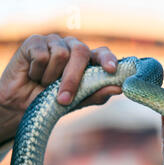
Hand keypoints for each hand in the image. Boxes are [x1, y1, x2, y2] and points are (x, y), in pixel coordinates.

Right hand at [0, 34, 121, 143]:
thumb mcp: (78, 101)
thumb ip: (98, 94)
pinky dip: (37, 72)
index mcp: (89, 60)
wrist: (22, 104)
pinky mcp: (35, 41)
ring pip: (60, 54)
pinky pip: (41, 55)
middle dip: (73, 78)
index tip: (111, 70)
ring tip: (44, 84)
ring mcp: (55, 42)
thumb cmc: (55, 100)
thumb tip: (119, 88)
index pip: (103, 53)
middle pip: (81, 52)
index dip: (108, 59)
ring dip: (51, 77)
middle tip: (65, 99)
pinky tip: (33, 75)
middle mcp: (74, 47)